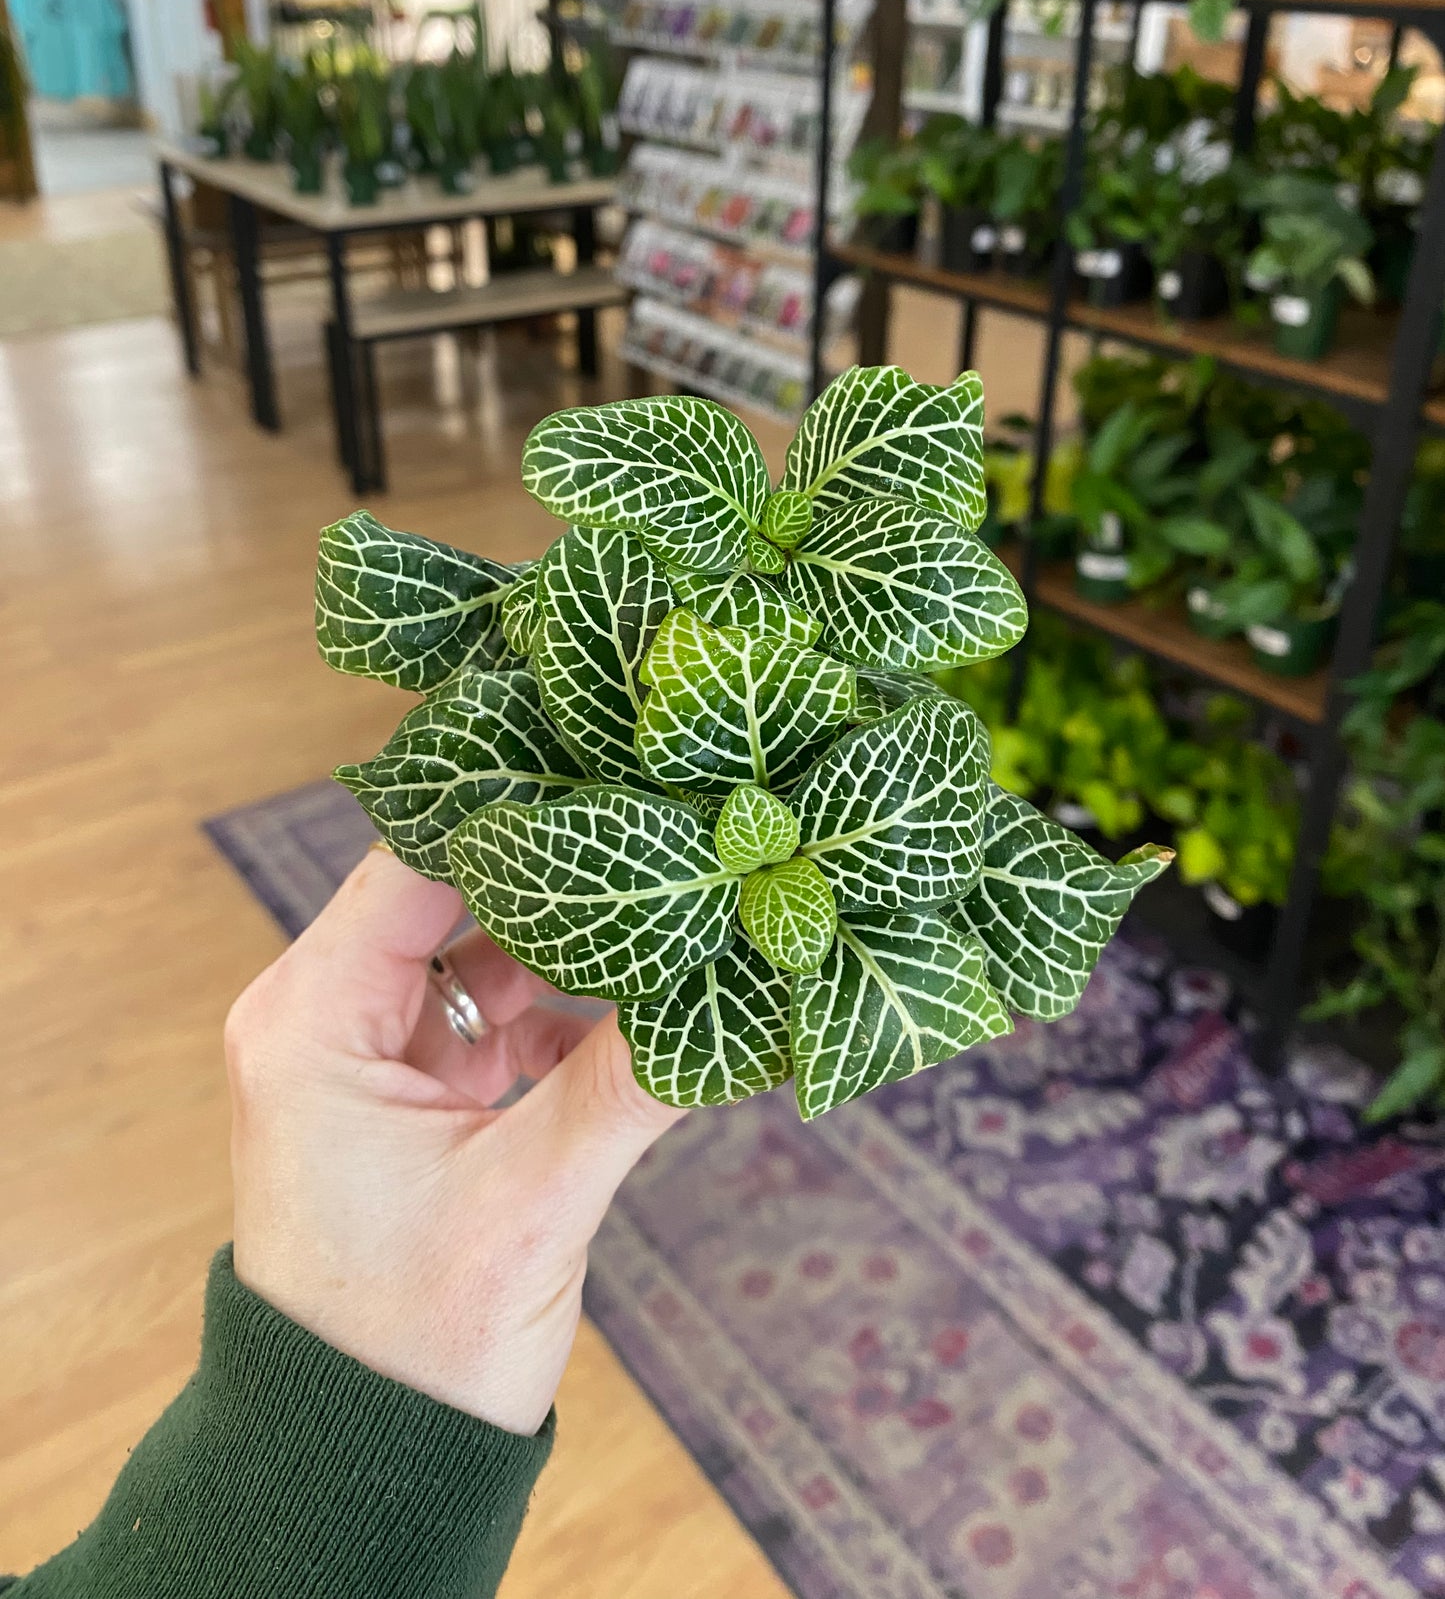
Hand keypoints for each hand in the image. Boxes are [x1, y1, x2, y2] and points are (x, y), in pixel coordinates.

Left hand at [227, 845, 681, 1435]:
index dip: (512, 810)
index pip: (413, 862)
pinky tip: (650, 991)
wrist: (365, 1463)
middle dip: (559, 870)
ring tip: (677, 896)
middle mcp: (323, 1017)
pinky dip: (570, 1003)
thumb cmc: (408, 1347)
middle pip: (452, 891)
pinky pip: (501, 1010)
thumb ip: (629, 1083)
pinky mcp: (419, 1089)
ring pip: (485, 947)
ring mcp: (373, 1051)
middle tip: (668, 823)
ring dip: (575, 938)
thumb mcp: (527, 1203)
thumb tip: (736, 985)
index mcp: (307, 1023)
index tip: (613, 767)